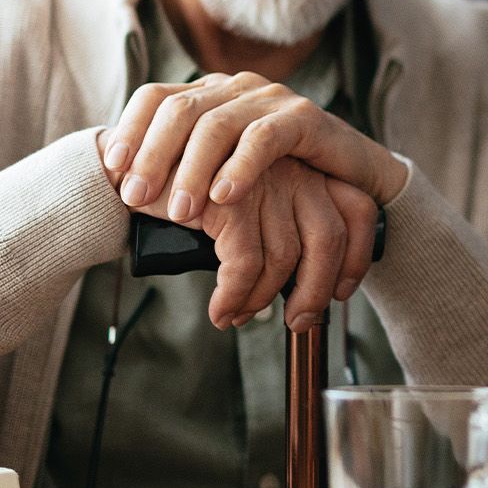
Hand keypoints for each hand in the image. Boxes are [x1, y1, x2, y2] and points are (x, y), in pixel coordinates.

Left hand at [99, 72, 408, 222]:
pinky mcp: (305, 117)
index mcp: (209, 94)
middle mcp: (236, 88)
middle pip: (180, 109)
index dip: (130, 129)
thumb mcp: (220, 174)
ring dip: (192, 169)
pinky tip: (225, 196)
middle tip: (136, 198)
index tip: (112, 170)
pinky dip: (240, 166)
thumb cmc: (277, 184)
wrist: (349, 185)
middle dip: (152, 155)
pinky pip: (265, 136)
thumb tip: (122, 190)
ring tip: (180, 211)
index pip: (155, 96)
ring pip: (217, 124)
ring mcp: (271, 98)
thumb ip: (181, 172)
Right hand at [121, 154, 377, 327]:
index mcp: (306, 166)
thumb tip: (303, 291)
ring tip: (239, 315)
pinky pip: (244, 266)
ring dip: (261, 300)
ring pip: (284, 260)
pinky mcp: (228, 200)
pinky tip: (221, 310)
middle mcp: (292, 168)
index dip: (357, 257)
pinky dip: (234, 297)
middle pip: (329, 239)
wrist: (130, 167)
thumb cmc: (192, 192)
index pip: (357, 209)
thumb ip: (279, 225)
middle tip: (297, 321)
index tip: (339, 293)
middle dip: (315, 292)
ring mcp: (262, 181)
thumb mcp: (248, 202)